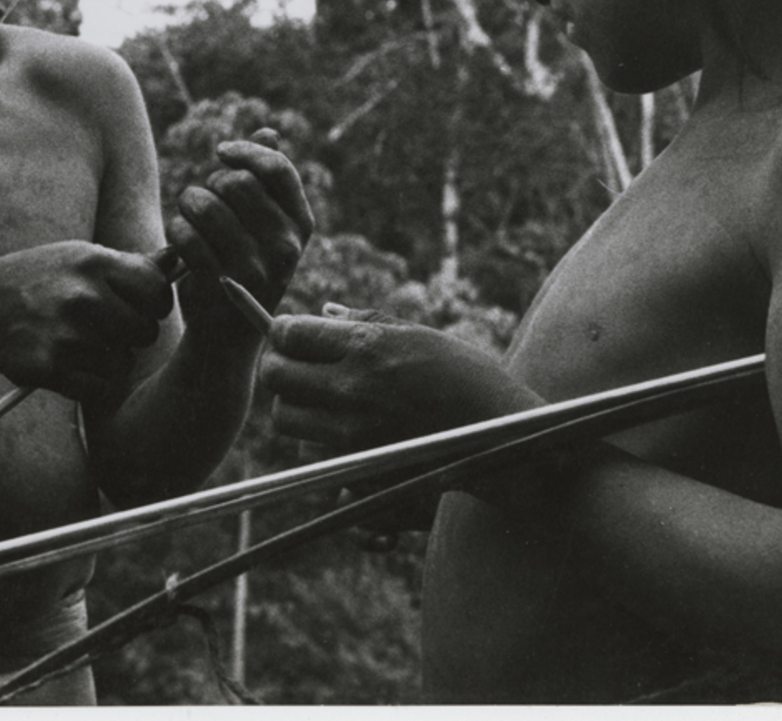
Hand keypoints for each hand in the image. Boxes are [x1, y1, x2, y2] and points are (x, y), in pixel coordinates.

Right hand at [0, 241, 172, 405]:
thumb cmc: (41, 280)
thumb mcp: (80, 258)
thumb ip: (128, 265)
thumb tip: (178, 259)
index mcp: (94, 263)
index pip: (157, 289)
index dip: (154, 303)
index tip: (138, 306)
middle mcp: (83, 296)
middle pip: (145, 332)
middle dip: (131, 335)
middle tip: (103, 327)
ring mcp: (66, 333)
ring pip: (122, 364)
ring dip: (108, 360)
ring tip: (78, 342)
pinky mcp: (51, 367)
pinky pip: (98, 386)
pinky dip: (88, 381)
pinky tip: (67, 362)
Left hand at [168, 127, 314, 327]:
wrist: (228, 334)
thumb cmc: (243, 264)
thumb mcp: (264, 225)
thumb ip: (266, 178)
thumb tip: (269, 131)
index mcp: (300, 225)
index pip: (277, 169)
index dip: (246, 151)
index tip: (221, 153)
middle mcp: (284, 246)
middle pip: (235, 183)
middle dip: (210, 185)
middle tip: (205, 204)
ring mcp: (254, 267)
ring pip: (205, 204)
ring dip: (188, 204)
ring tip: (191, 219)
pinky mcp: (219, 284)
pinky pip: (185, 234)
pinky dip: (176, 232)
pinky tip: (181, 244)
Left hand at [260, 313, 538, 454]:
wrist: (507, 442)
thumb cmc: (469, 380)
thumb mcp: (421, 337)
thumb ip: (365, 322)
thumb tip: (323, 310)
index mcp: (367, 347)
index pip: (289, 334)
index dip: (281, 332)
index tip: (290, 336)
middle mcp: (353, 390)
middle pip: (274, 377)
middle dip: (278, 367)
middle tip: (295, 365)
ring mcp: (354, 436)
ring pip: (285, 420)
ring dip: (296, 408)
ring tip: (326, 401)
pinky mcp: (360, 471)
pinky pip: (315, 454)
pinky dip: (322, 444)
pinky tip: (350, 433)